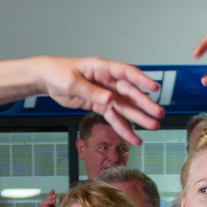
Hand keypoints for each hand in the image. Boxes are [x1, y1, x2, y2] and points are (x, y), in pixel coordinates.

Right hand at [35, 191, 60, 206]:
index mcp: (50, 205)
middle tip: (54, 196)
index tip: (53, 191)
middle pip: (45, 200)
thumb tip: (64, 194)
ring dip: (48, 202)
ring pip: (43, 203)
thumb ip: (61, 202)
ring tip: (53, 201)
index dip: (50, 194)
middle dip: (50, 197)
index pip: (49, 198)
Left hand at [38, 57, 163, 140]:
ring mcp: (105, 93)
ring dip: (139, 118)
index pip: (126, 72)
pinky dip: (123, 128)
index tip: (154, 88)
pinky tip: (134, 138)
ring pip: (125, 107)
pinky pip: (113, 118)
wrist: (48, 79)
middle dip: (144, 104)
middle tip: (159, 114)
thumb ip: (91, 91)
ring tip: (154, 127)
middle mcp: (107, 80)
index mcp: (102, 68)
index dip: (141, 79)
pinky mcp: (100, 105)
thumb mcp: (72, 82)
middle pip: (130, 92)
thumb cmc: (59, 73)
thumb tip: (109, 100)